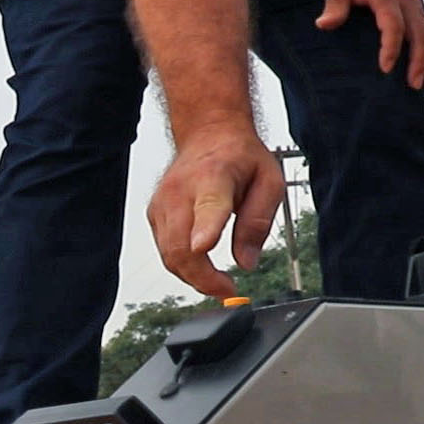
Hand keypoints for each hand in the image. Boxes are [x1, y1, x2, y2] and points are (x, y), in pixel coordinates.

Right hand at [147, 124, 283, 297]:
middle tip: (227, 289)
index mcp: (215, 177)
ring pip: (170, 255)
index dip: (205, 228)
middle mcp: (181, 190)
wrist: (208, 133)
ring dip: (193, 277)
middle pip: (181, 245)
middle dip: (203, 278)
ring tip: (218, 281)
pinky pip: (165, 251)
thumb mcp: (269, 182)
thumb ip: (258, 223)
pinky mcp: (154, 214)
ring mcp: (162, 203)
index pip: (208, 206)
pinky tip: (201, 265)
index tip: (204, 246)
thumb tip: (246, 262)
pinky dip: (183, 265)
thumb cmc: (240, 157)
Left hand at [316, 0, 423, 88]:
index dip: (391, 46)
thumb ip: (335, 3)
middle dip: (418, 60)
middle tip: (411, 84)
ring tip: (423, 84)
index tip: (385, 68)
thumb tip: (324, 24)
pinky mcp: (419, 10)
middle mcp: (407, 1)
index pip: (393, 24)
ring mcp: (416, 5)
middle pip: (420, 32)